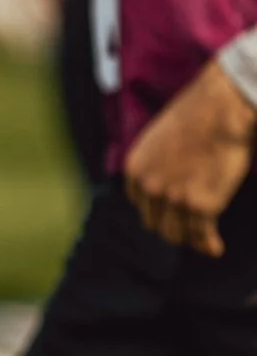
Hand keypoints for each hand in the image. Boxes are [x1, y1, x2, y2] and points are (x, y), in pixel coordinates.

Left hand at [123, 62, 256, 256]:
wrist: (220, 108)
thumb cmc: (196, 116)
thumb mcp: (160, 139)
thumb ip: (156, 165)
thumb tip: (164, 186)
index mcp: (135, 168)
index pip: (139, 203)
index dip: (155, 209)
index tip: (168, 213)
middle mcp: (150, 187)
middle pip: (155, 223)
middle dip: (171, 226)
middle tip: (187, 228)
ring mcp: (175, 199)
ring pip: (177, 234)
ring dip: (190, 238)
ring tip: (202, 239)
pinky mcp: (203, 206)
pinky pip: (202, 236)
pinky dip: (209, 244)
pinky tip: (215, 247)